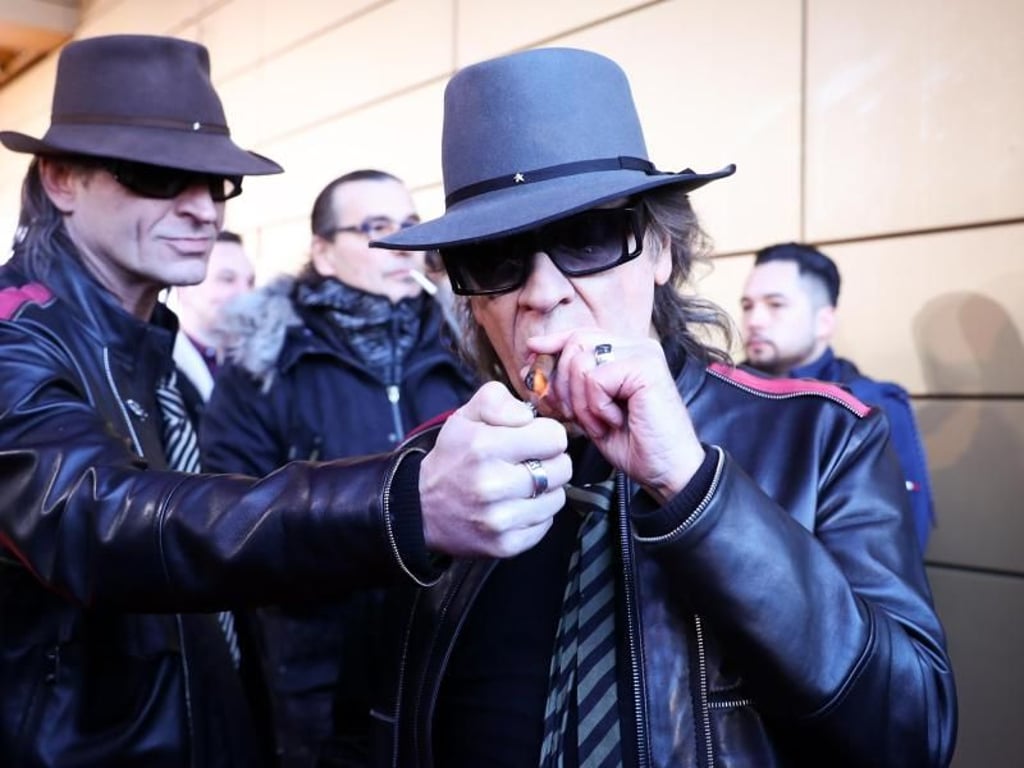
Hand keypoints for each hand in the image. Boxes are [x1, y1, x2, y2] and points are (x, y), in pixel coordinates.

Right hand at [420, 381, 571, 557]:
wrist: (421, 508)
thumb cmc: (451, 458)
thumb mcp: (465, 416)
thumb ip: (498, 401)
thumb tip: (528, 417)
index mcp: (484, 446)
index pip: (554, 438)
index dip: (546, 435)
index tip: (532, 440)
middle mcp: (492, 484)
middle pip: (562, 469)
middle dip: (549, 462)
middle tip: (527, 463)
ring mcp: (499, 518)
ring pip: (557, 498)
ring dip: (543, 490)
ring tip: (519, 486)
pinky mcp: (504, 544)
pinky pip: (546, 524)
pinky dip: (535, 515)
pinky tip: (514, 506)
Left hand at [525, 331, 703, 503]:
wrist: (666, 471)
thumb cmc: (633, 444)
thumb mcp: (589, 411)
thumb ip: (567, 386)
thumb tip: (531, 366)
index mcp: (624, 352)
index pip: (579, 334)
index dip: (552, 344)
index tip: (530, 356)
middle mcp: (636, 346)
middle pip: (575, 342)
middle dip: (562, 382)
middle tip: (575, 415)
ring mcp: (643, 353)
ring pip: (581, 361)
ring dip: (581, 402)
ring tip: (600, 423)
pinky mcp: (646, 367)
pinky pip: (596, 379)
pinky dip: (596, 407)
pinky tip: (613, 421)